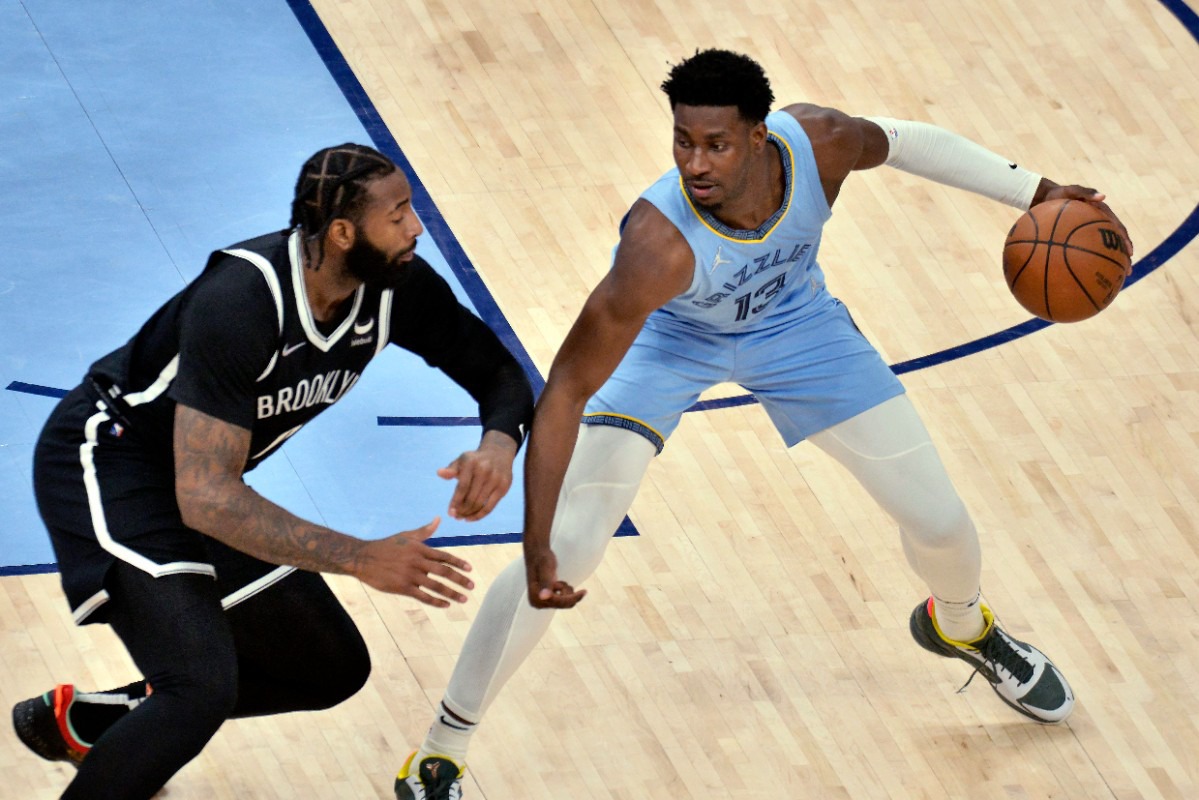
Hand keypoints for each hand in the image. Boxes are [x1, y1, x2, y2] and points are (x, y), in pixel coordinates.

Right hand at [355, 517, 473, 607]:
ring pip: (436, 586)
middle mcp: (417, 561)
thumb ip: (424, 531)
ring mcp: (410, 575)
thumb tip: (439, 519)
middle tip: (472, 586)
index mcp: (419, 549)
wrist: (363, 558)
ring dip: (452, 593)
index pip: (444, 556)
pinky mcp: (402, 587)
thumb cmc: (386, 546)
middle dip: (460, 579)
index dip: (458, 563)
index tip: (470, 569)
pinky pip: (423, 596)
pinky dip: (436, 601)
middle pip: (444, 572)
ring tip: (464, 598)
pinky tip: (446, 604)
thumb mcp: (406, 536)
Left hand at [439, 431, 516, 520]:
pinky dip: (479, 515)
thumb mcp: (462, 461)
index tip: (450, 512)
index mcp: (471, 462)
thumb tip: (439, 473)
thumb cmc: (475, 460)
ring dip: (469, 514)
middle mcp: (485, 470)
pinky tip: (471, 518)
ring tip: (462, 517)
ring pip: (480, 504)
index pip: (462, 487)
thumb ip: (451, 469)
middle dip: (461, 510)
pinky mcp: (503, 487)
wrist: (498, 453)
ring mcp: (496, 479)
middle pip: (471, 498)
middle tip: (455, 516)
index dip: (455, 501)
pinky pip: (490, 507)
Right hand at [525, 547, 585, 608]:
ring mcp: (542, 602)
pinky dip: (565, 591)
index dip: (572, 598)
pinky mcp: (547, 599)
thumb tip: (543, 597)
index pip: (559, 603)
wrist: (538, 554)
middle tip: (563, 581)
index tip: (585, 591)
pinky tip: (558, 582)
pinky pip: (563, 601)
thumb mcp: (545, 569)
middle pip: (563, 605)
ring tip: (558, 580)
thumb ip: (545, 583)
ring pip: (564, 603)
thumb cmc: (542, 558)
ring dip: (566, 590)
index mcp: (535, 598)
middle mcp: (537, 603)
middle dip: (568, 592)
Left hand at [1038, 183, 1133, 272]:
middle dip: (1123, 257)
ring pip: (1102, 249)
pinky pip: (1085, 250)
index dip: (1125, 241)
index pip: (1117, 229)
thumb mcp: (1070, 190)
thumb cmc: (1058, 194)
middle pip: (1115, 242)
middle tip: (1128, 271)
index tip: (1130, 253)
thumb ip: (1085, 192)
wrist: (1044, 198)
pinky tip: (1086, 275)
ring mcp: (1089, 231)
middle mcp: (1099, 223)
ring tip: (1115, 277)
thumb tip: (1103, 196)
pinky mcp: (1079, 237)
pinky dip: (1089, 261)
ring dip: (1110, 262)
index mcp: (1102, 213)